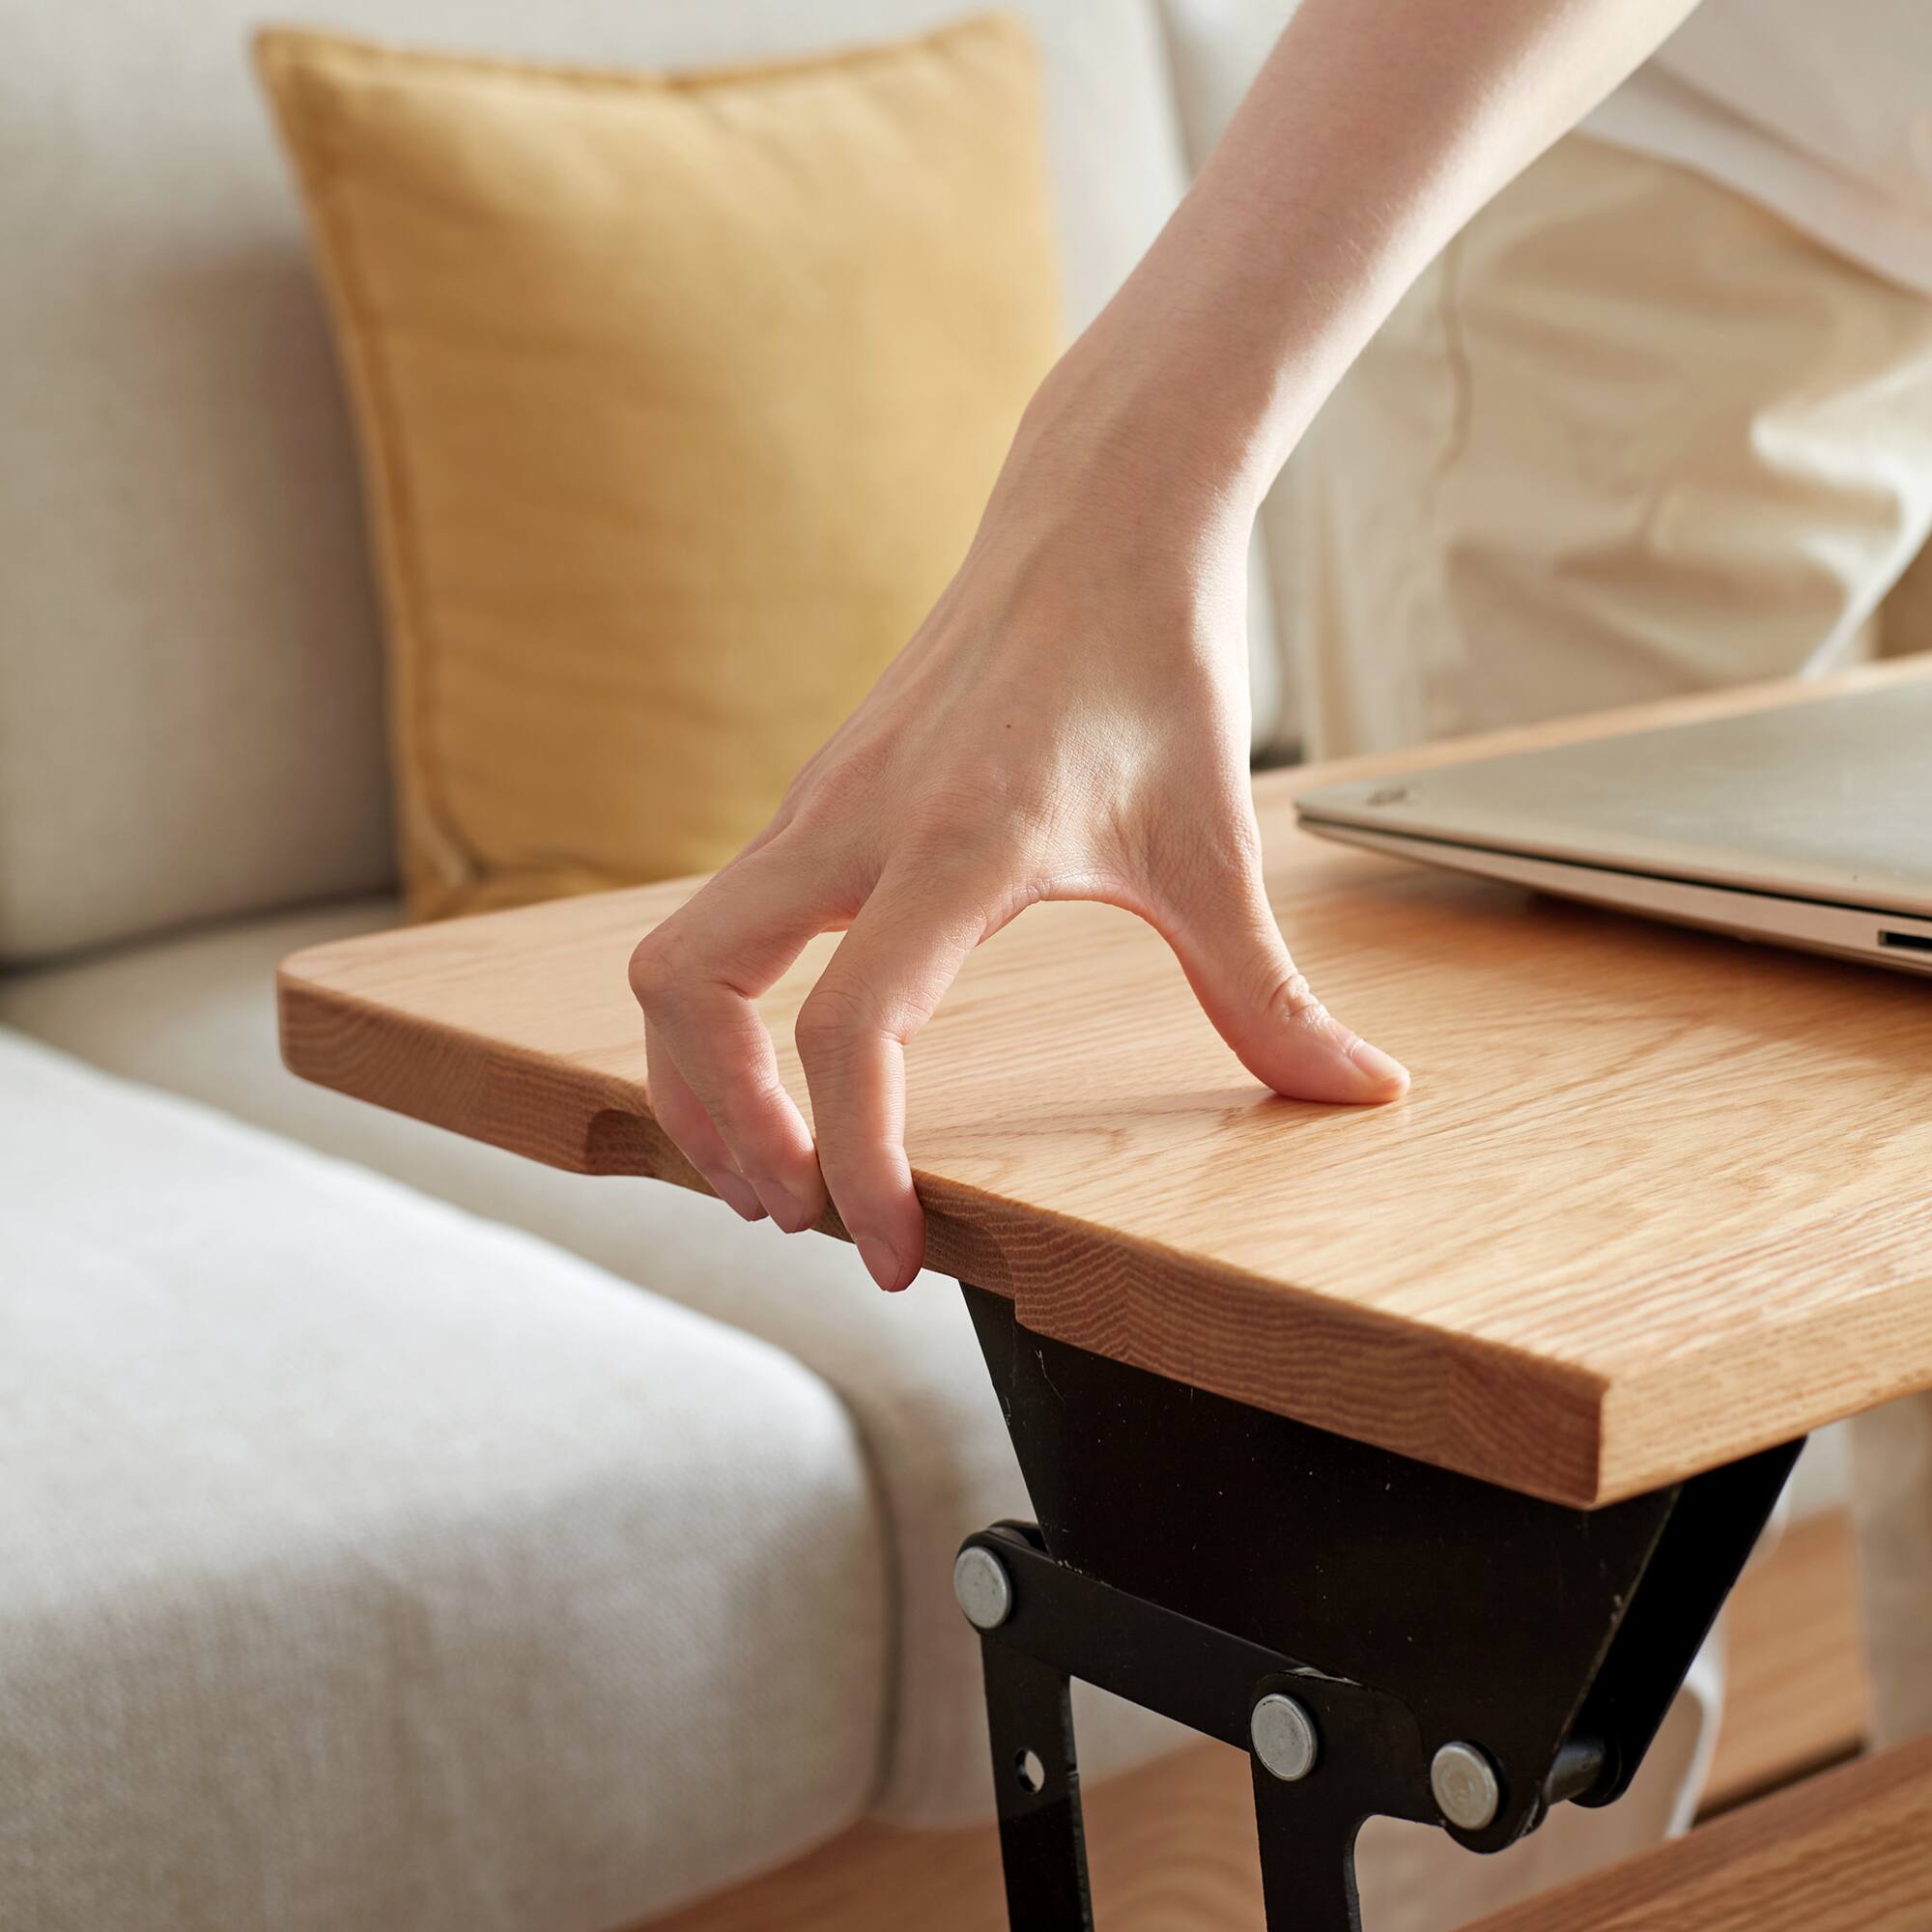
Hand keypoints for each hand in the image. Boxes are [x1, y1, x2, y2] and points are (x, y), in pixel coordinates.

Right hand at [629, 388, 1408, 1292]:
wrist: (1096, 518)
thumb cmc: (1152, 661)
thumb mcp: (1213, 842)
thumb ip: (1267, 990)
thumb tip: (1359, 1092)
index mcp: (959, 840)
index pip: (853, 1032)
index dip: (857, 1164)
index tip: (894, 1250)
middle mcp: (855, 822)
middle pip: (687, 990)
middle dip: (719, 1122)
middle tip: (797, 1211)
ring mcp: (818, 807)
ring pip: (678, 958)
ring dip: (703, 1077)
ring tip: (779, 1166)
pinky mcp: (815, 802)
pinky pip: (718, 924)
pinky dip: (728, 1017)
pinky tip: (799, 1066)